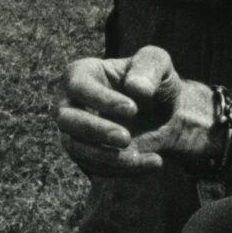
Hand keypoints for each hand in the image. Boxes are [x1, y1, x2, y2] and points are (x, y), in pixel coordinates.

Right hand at [56, 44, 190, 175]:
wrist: (166, 113)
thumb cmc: (155, 81)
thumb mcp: (159, 63)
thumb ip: (149, 67)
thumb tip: (136, 88)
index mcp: (83, 73)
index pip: (77, 85)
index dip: (100, 99)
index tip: (133, 109)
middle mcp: (71, 103)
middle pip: (65, 119)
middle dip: (95, 131)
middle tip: (126, 138)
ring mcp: (76, 132)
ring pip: (75, 148)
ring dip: (106, 156)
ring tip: (142, 156)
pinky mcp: (87, 156)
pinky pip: (95, 168)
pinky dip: (124, 169)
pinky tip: (154, 161)